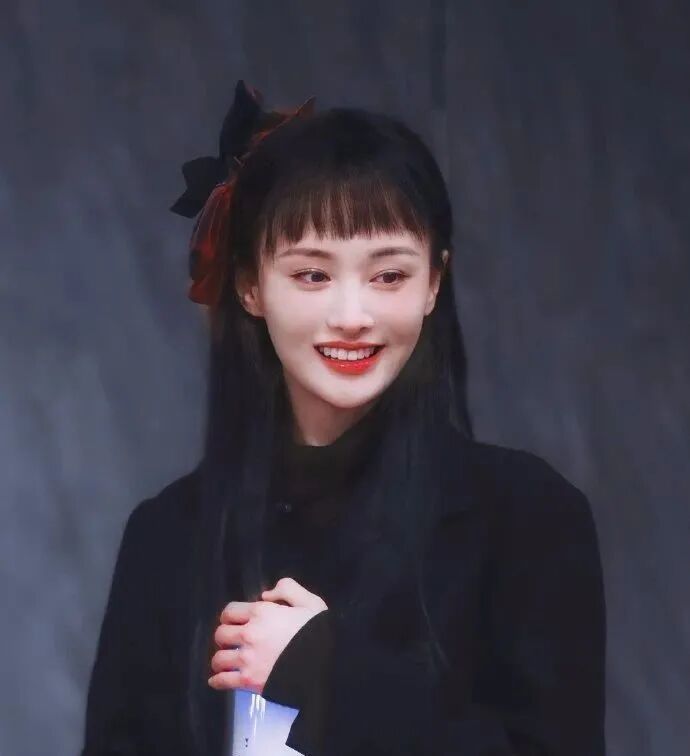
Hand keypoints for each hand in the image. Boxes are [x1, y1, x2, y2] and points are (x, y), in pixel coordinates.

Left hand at [208, 577, 327, 694]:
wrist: (327, 664)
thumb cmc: (319, 632)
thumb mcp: (309, 601)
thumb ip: (287, 589)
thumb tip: (265, 596)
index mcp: (261, 613)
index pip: (230, 611)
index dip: (230, 616)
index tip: (234, 621)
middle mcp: (249, 634)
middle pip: (220, 634)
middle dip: (225, 636)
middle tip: (231, 640)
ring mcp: (247, 659)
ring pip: (218, 658)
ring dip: (221, 658)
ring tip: (226, 660)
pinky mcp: (249, 681)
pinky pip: (223, 681)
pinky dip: (218, 680)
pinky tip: (218, 680)